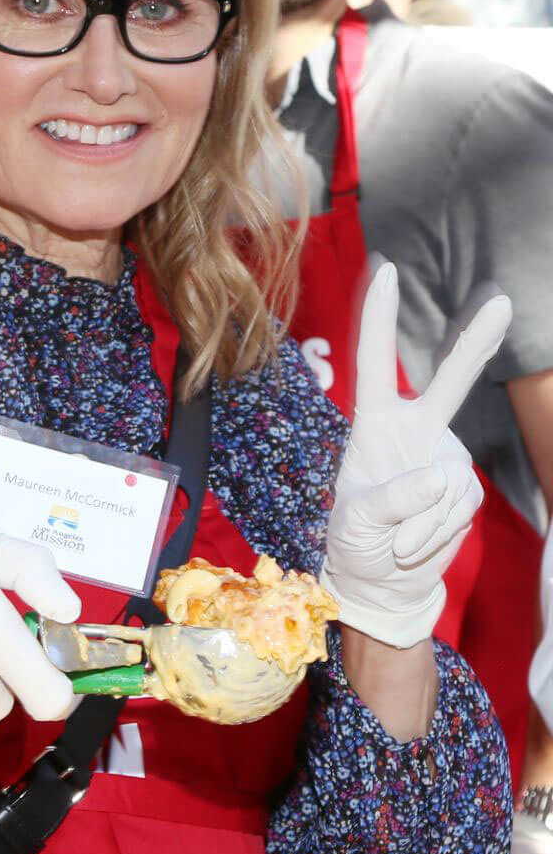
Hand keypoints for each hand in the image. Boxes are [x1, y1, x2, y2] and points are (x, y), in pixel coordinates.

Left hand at [321, 264, 510, 647]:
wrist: (382, 582)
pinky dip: (434, 533)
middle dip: (474, 344)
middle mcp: (415, 431)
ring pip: (448, 482)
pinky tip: (415, 544)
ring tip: (394, 540)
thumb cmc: (355, 543)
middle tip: (498, 301)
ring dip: (419, 522)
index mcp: (375, 423)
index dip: (380, 320)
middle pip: (449, 381)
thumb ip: (389, 500)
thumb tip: (438, 477)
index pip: (377, 365)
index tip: (386, 271)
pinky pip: (457, 508)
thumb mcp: (354, 524)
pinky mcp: (466, 490)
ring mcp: (446, 458)